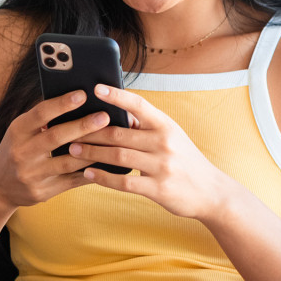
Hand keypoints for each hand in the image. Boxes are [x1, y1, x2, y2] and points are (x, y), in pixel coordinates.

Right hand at [0, 90, 112, 208]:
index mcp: (17, 132)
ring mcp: (32, 175)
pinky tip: (106, 163)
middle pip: (55, 137)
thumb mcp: (20, 131)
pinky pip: (71, 182)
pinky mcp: (42, 192)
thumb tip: (76, 99)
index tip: (83, 94)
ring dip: (92, 151)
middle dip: (82, 126)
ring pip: (67, 162)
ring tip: (111, 140)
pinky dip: (90, 172)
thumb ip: (42, 118)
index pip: (40, 114)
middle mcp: (22, 153)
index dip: (62, 103)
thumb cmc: (17, 149)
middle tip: (105, 116)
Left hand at [68, 84, 235, 220]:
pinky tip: (88, 174)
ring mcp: (162, 166)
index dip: (116, 96)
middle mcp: (164, 142)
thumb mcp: (171, 136)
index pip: (139, 105)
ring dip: (92, 153)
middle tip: (69, 131)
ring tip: (73, 151)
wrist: (211, 192)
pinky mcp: (158, 188)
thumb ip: (146, 126)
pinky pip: (124, 181)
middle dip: (91, 132)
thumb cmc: (184, 160)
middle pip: (120, 133)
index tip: (96, 88)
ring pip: (118, 156)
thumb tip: (113, 112)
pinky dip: (103, 177)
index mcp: (166, 125)